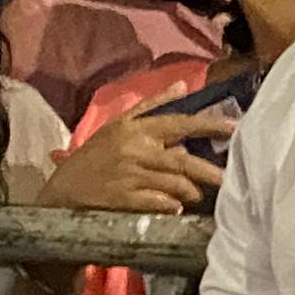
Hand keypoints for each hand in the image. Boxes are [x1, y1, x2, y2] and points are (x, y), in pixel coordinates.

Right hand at [38, 107, 235, 215]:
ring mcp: (129, 175)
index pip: (178, 123)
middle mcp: (134, 148)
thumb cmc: (93, 158)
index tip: (234, 128)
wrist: (61, 194)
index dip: (208, 125)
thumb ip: (152, 106)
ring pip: (175, 184)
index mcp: (134, 127)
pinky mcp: (124, 199)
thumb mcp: (118, 126)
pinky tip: (175, 209)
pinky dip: (171, 206)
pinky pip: (159, 203)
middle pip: (182, 160)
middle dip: (208, 172)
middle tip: (227, 180)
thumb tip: (184, 86)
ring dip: (191, 192)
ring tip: (196, 197)